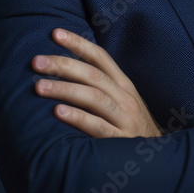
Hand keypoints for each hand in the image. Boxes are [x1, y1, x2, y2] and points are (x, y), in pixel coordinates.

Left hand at [32, 28, 162, 138]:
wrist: (157, 159)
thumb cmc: (130, 128)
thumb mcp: (121, 102)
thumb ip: (100, 87)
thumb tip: (66, 69)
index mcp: (123, 85)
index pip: (100, 57)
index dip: (78, 43)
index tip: (55, 33)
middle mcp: (125, 97)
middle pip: (93, 74)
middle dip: (63, 65)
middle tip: (36, 62)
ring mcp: (125, 118)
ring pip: (94, 97)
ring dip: (65, 89)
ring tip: (39, 87)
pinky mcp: (121, 141)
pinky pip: (98, 126)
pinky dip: (78, 117)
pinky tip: (58, 112)